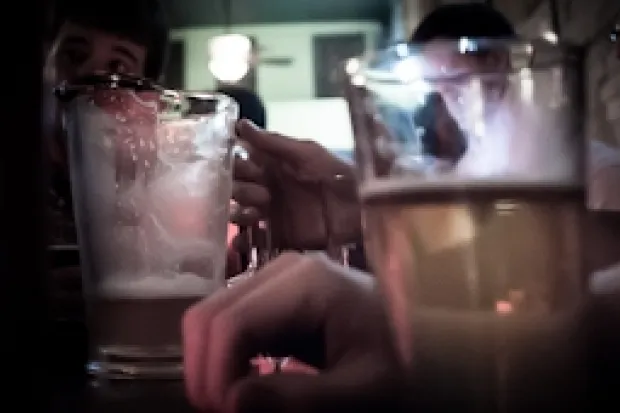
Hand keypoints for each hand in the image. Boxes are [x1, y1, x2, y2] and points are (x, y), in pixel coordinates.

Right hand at [182, 252, 401, 412]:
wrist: (420, 334)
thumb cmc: (400, 358)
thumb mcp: (363, 391)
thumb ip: (302, 399)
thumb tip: (231, 402)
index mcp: (305, 283)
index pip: (232, 324)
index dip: (216, 375)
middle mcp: (280, 270)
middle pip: (209, 315)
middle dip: (206, 371)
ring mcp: (273, 279)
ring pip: (211, 318)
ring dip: (211, 365)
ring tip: (233, 404)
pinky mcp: (272, 295)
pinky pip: (228, 322)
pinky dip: (224, 357)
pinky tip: (244, 384)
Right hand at [231, 120, 360, 250]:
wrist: (363, 215)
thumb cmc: (338, 178)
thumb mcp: (310, 155)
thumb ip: (275, 143)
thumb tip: (241, 125)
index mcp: (274, 165)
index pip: (241, 160)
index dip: (234, 162)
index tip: (234, 163)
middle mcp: (268, 188)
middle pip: (237, 187)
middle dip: (240, 188)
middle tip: (261, 193)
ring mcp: (272, 215)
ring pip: (240, 213)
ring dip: (240, 213)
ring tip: (256, 214)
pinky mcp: (278, 239)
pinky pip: (252, 242)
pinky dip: (242, 243)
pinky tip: (243, 241)